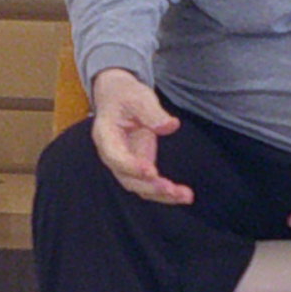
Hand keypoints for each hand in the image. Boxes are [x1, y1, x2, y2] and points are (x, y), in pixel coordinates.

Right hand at [87, 67, 189, 203]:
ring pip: (140, 187)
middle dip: (150, 187)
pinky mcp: (139, 167)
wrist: (119, 97)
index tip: (151, 171)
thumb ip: (151, 112)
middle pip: (127, 179)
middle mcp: (113, 155)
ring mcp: (126, 164)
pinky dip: (166, 192)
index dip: (131, 166)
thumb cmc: (125, 95)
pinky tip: (184, 195)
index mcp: (106, 136)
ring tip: (184, 196)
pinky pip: (150, 184)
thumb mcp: (137, 96)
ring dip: (161, 194)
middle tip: (172, 189)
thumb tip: (170, 126)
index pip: (115, 156)